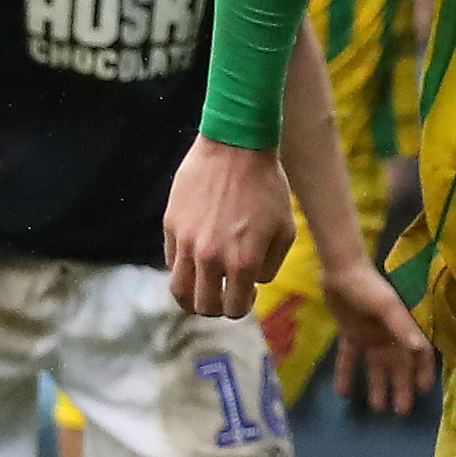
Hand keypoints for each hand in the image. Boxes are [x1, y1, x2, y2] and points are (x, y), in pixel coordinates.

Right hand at [164, 138, 294, 319]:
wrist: (236, 147)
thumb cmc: (268, 188)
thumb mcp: (285, 231)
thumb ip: (269, 265)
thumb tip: (251, 284)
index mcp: (242, 262)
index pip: (233, 308)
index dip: (241, 306)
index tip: (246, 292)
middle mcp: (210, 257)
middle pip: (203, 306)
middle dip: (217, 306)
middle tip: (226, 292)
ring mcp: (186, 242)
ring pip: (178, 290)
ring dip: (192, 296)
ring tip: (204, 287)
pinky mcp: (170, 225)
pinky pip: (171, 261)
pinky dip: (183, 267)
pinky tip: (198, 256)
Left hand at [326, 261, 437, 415]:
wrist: (340, 272)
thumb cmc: (368, 287)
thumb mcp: (387, 306)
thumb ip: (403, 327)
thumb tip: (421, 349)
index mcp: (403, 328)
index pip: (419, 355)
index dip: (423, 373)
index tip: (422, 392)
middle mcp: (389, 335)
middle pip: (398, 366)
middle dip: (401, 388)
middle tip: (401, 411)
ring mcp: (370, 336)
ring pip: (377, 367)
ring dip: (377, 386)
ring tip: (377, 407)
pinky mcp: (350, 334)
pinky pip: (349, 358)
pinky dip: (346, 374)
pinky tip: (342, 393)